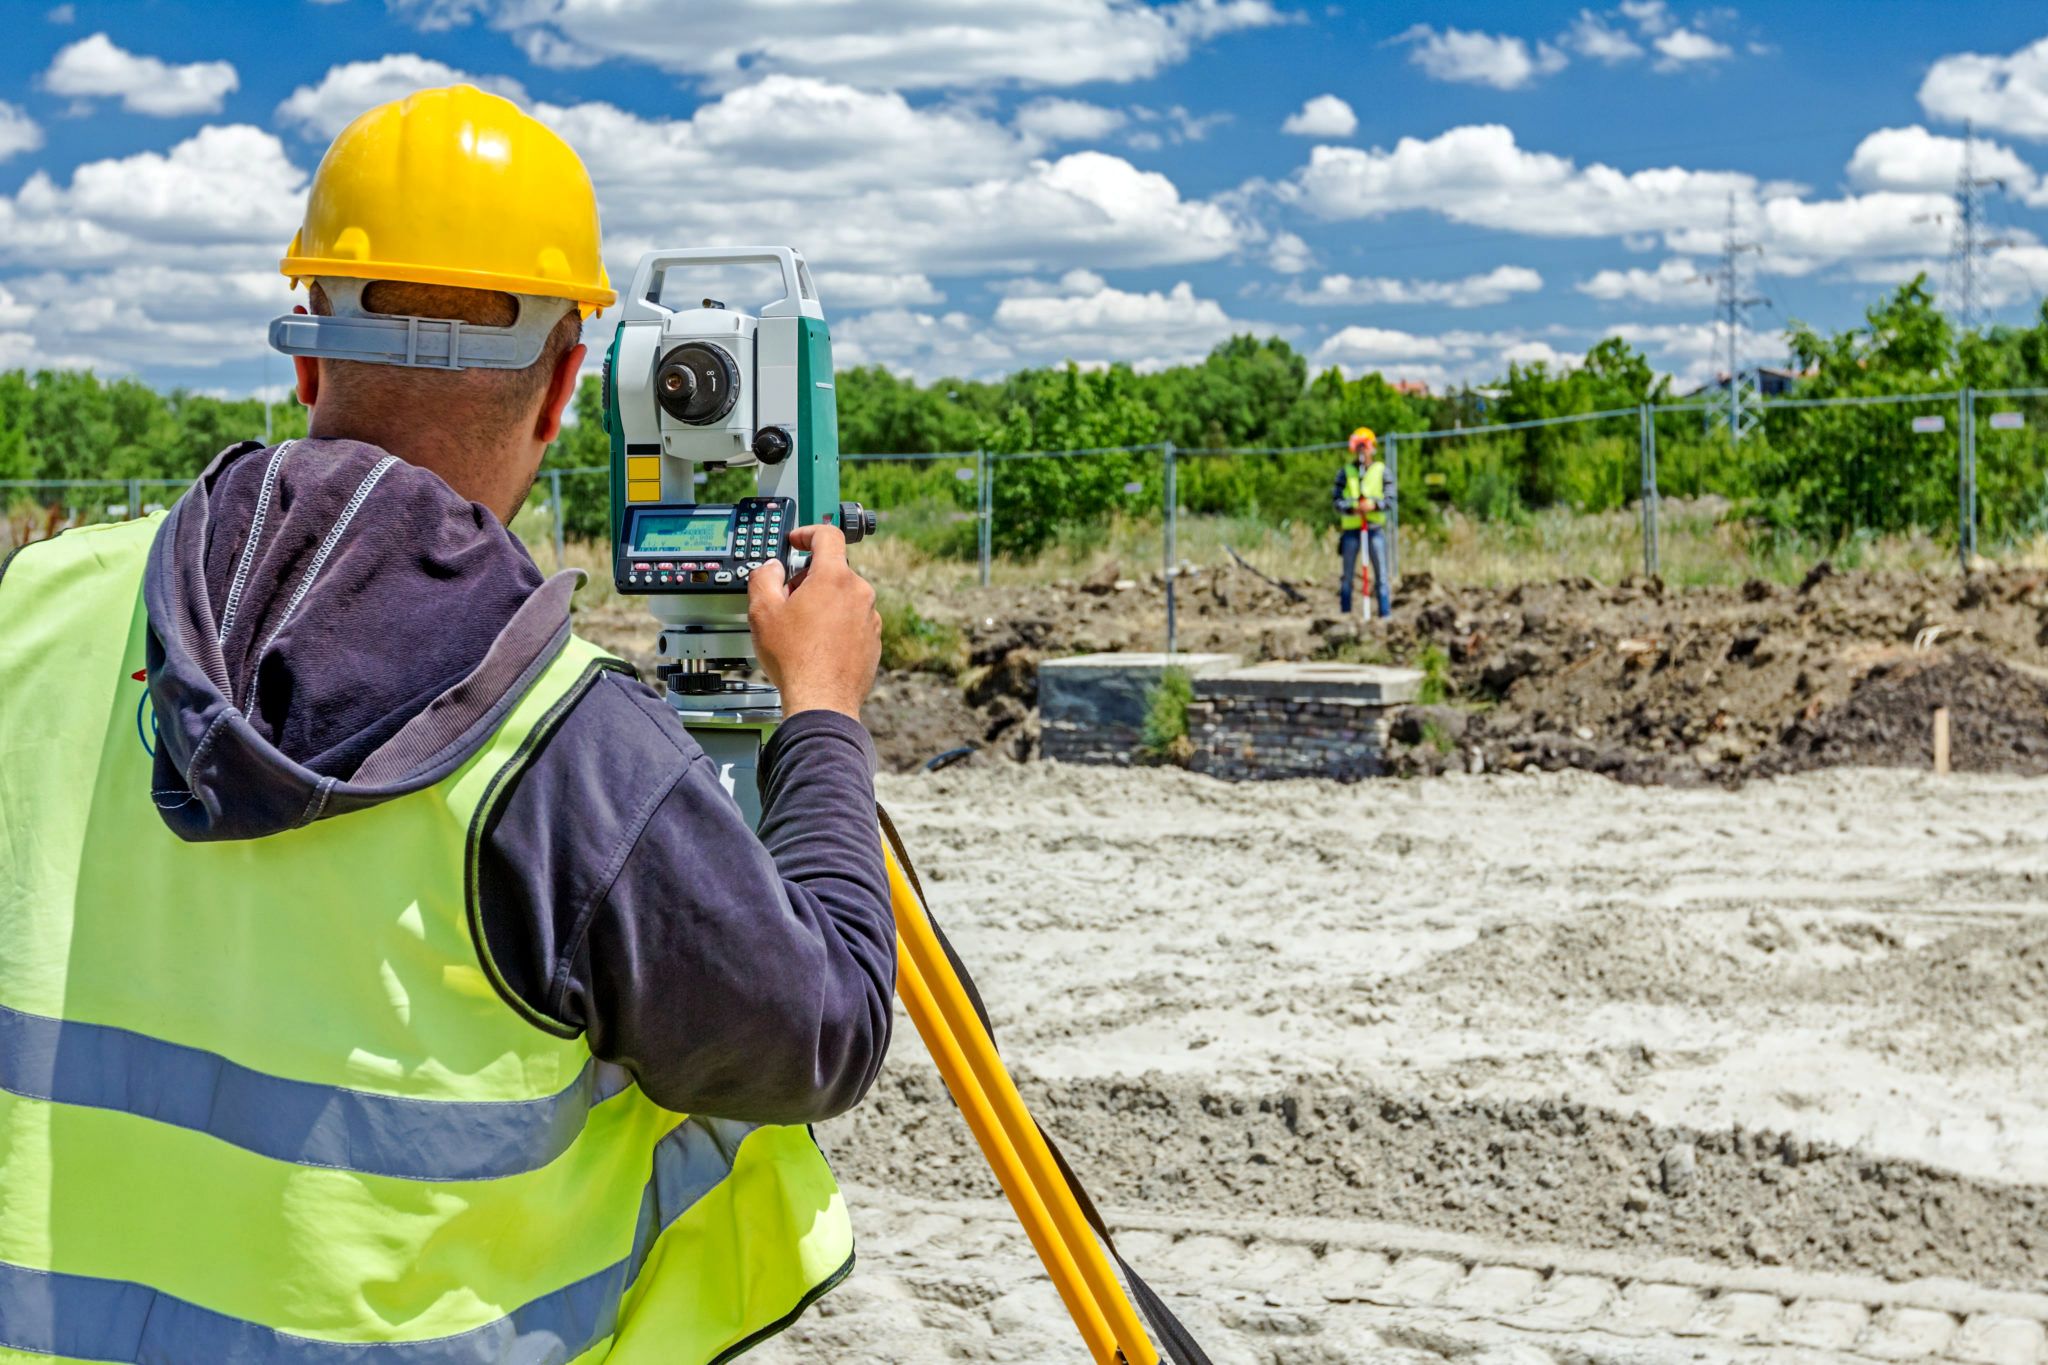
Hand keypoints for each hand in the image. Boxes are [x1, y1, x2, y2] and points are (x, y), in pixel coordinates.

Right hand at [748, 524, 880, 719]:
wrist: (822, 700)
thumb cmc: (795, 659)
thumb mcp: (762, 611)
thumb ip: (764, 577)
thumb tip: (772, 568)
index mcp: (834, 578)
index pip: (828, 536)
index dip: (808, 533)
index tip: (797, 542)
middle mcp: (859, 593)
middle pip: (833, 570)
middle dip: (808, 579)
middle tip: (787, 600)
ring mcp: (869, 617)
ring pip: (843, 597)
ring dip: (823, 604)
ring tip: (800, 629)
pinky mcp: (873, 640)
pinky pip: (852, 621)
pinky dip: (836, 625)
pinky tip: (817, 646)